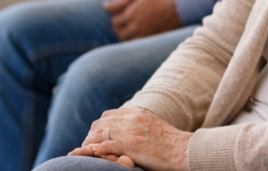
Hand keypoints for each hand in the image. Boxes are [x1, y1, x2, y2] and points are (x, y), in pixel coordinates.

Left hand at [70, 107, 190, 170]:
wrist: (183, 150)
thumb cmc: (172, 144)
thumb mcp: (155, 126)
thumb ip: (141, 125)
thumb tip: (134, 131)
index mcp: (138, 113)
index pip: (109, 115)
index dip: (100, 126)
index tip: (96, 136)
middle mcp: (132, 119)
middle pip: (101, 123)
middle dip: (91, 135)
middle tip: (87, 147)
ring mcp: (130, 131)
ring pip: (100, 133)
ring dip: (89, 144)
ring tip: (84, 153)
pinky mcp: (130, 145)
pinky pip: (106, 145)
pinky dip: (96, 149)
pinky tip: (91, 154)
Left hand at [103, 0, 180, 40]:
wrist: (182, 5)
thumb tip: (105, 6)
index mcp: (131, 13)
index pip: (114, 20)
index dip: (116, 16)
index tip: (121, 12)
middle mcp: (135, 26)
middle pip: (118, 31)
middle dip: (119, 25)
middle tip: (126, 18)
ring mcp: (143, 34)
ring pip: (126, 39)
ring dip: (125, 33)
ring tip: (132, 25)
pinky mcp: (151, 40)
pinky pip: (136, 44)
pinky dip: (134, 39)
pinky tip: (138, 33)